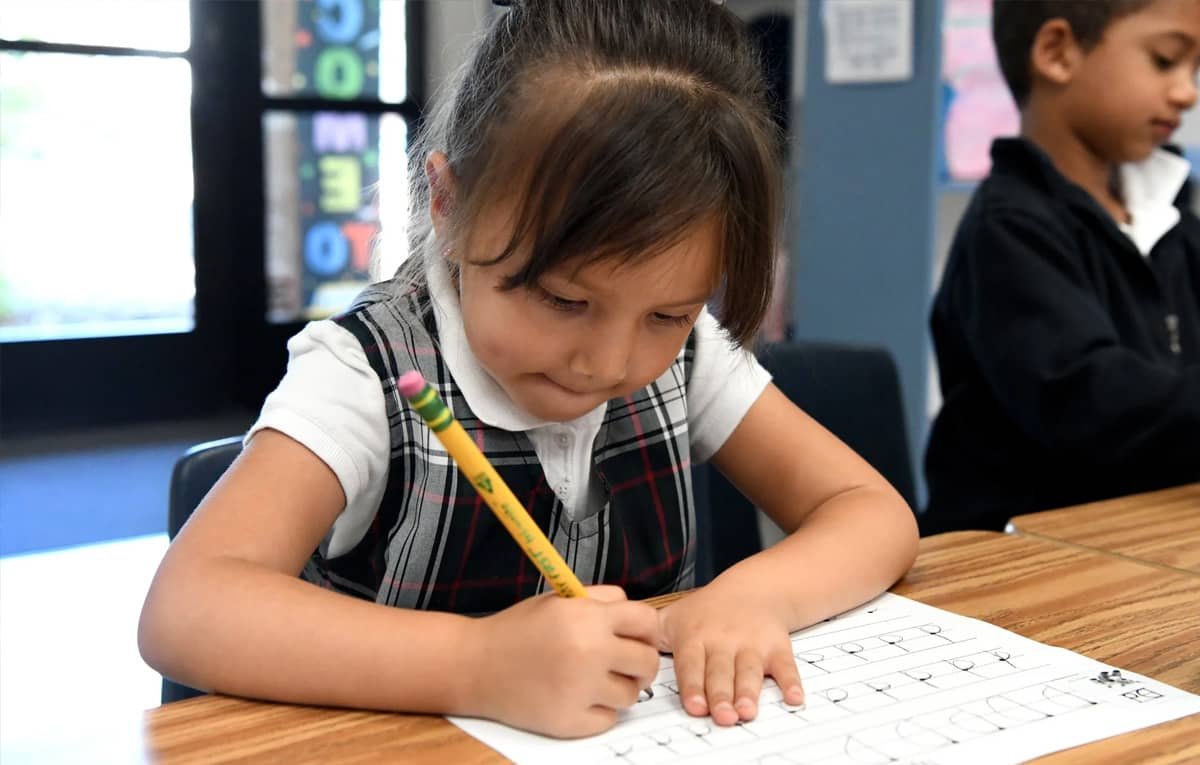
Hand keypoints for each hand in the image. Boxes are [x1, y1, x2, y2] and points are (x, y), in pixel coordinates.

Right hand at [468, 585, 660, 737]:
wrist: (475, 665)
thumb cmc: (517, 630)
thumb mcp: (559, 600)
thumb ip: (601, 600)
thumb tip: (638, 616)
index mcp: (587, 618)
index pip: (647, 622)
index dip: (645, 630)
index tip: (637, 638)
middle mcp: (589, 652)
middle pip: (648, 663)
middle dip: (639, 663)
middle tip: (622, 664)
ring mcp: (580, 690)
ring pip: (632, 695)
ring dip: (619, 688)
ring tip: (592, 680)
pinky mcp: (570, 721)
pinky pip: (609, 719)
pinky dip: (598, 711)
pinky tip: (576, 697)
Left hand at [657, 585, 804, 725]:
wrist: (752, 589)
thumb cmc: (707, 611)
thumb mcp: (673, 616)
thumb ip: (647, 636)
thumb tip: (617, 649)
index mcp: (695, 637)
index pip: (692, 664)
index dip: (693, 685)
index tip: (694, 706)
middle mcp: (723, 640)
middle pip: (720, 672)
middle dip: (720, 695)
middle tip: (722, 716)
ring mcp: (751, 644)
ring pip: (749, 670)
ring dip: (749, 691)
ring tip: (747, 711)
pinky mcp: (776, 646)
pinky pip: (785, 665)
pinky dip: (791, 682)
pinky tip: (793, 698)